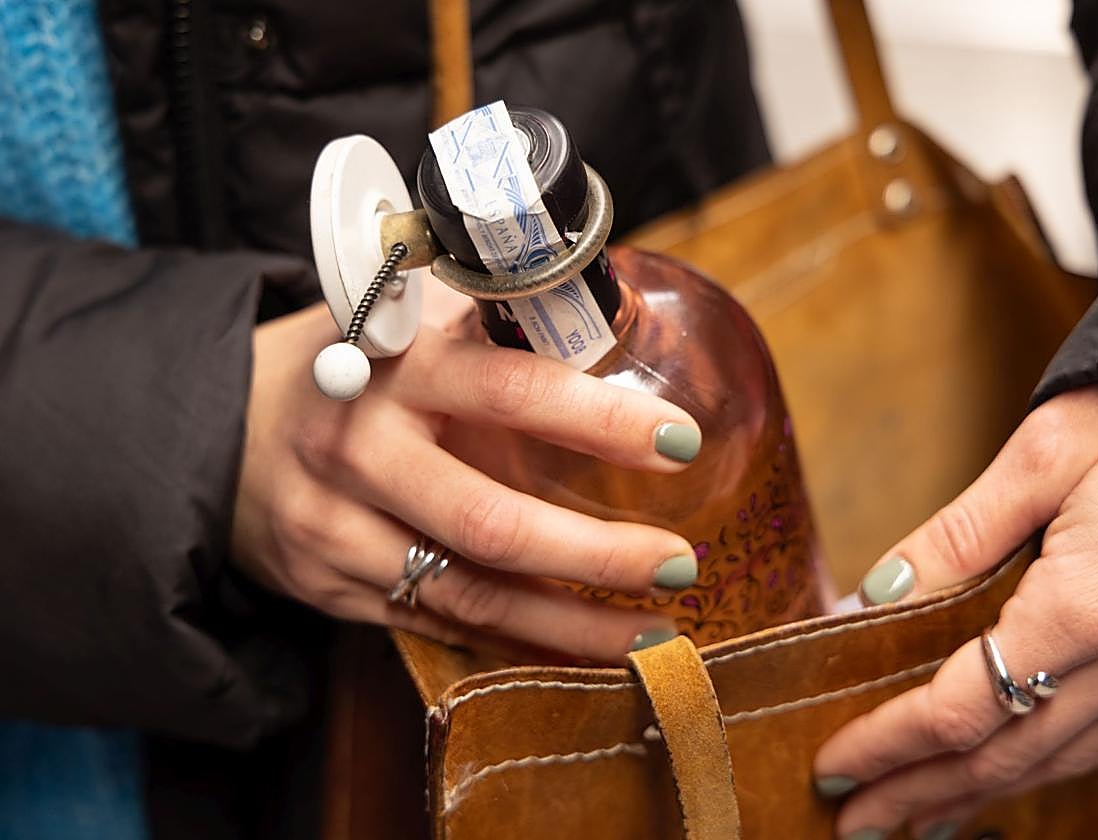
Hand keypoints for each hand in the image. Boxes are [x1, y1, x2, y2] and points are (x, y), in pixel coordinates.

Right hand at [232, 302, 701, 663]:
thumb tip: (613, 315)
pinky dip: (516, 640)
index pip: (510, 391)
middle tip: (679, 563)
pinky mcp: (331, 589)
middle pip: (493, 523)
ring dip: (571, 622)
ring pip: (471, 595)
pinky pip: (438, 624)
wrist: (220, 430)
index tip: (679, 442)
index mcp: (394, 366)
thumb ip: (493, 320)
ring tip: (651, 629)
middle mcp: (362, 451)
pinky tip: (576, 645)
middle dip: (598, 554)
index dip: (600, 422)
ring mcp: (338, 531)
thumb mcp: (406, 318)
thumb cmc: (343, 362)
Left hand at [813, 384, 1097, 837]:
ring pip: (1058, 765)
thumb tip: (876, 598)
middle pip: (1003, 757)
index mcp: (1086, 609)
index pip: (960, 707)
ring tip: (913, 817)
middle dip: (919, 793)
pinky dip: (1044, 771)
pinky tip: (1007, 775)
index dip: (890, 744)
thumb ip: (957, 535)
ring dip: (976, 795)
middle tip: (852, 819)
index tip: (834, 767)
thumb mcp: (1045, 455)